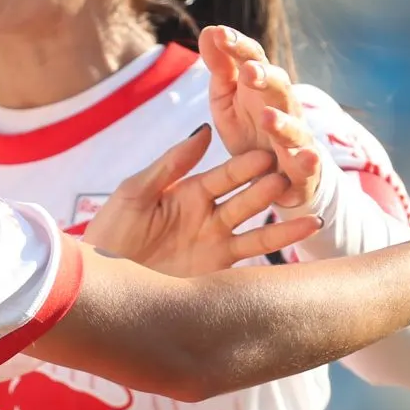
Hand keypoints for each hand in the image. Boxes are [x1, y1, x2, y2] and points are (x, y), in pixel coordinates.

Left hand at [83, 127, 324, 275]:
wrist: (101, 280)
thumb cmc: (110, 231)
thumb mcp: (136, 193)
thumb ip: (170, 164)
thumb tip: (205, 129)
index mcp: (188, 191)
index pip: (224, 175)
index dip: (245, 166)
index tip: (269, 154)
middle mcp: (207, 214)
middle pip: (245, 198)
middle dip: (268, 188)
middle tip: (291, 177)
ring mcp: (215, 242)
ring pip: (255, 225)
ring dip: (280, 218)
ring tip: (308, 211)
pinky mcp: (217, 269)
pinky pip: (252, 256)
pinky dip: (279, 247)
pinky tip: (303, 235)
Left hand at [199, 26, 323, 213]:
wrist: (275, 174)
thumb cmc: (250, 129)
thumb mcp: (227, 98)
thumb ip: (220, 68)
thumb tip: (209, 30)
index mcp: (262, 88)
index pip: (253, 60)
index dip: (239, 47)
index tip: (220, 34)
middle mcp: (283, 108)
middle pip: (279, 87)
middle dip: (267, 78)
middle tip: (250, 71)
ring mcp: (296, 139)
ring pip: (293, 127)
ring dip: (282, 122)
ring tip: (267, 116)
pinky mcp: (303, 170)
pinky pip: (308, 165)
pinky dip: (308, 161)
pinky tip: (307, 157)